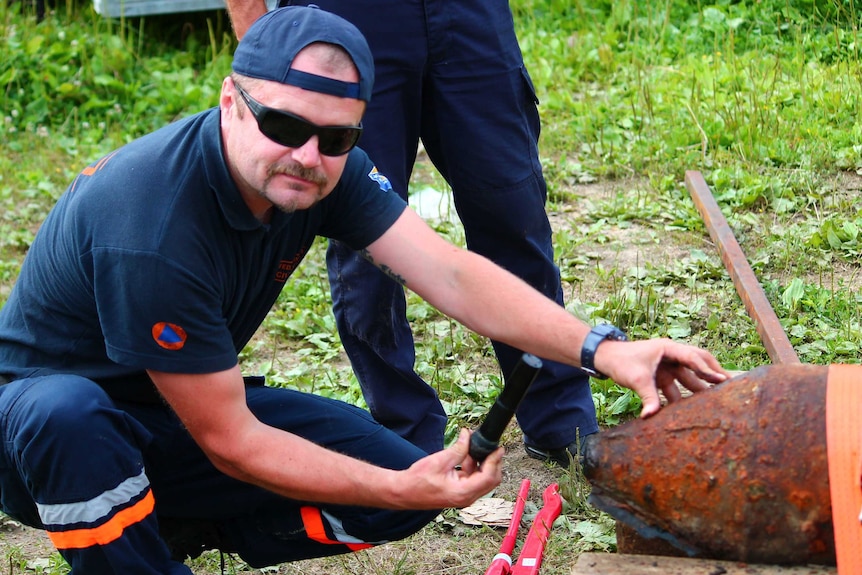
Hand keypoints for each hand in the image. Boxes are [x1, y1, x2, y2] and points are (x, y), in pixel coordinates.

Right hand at [392, 429, 502, 509]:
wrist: (404, 492)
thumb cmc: (417, 480)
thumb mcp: (440, 460)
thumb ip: (458, 448)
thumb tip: (468, 435)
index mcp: (463, 492)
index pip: (489, 477)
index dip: (495, 461)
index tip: (497, 447)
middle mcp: (466, 497)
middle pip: (490, 480)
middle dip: (492, 462)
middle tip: (489, 445)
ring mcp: (463, 496)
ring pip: (483, 479)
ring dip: (481, 462)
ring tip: (473, 445)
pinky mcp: (459, 492)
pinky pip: (473, 479)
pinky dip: (473, 466)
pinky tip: (466, 454)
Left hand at [594, 338, 729, 417]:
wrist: (605, 358)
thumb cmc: (621, 361)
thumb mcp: (636, 379)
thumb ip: (648, 397)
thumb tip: (651, 416)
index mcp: (668, 348)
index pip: (693, 358)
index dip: (708, 369)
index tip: (722, 380)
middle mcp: (671, 355)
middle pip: (698, 363)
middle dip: (713, 375)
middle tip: (730, 386)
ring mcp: (667, 365)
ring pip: (689, 377)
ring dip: (700, 389)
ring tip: (716, 402)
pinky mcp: (662, 375)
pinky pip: (678, 386)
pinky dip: (684, 396)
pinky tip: (691, 409)